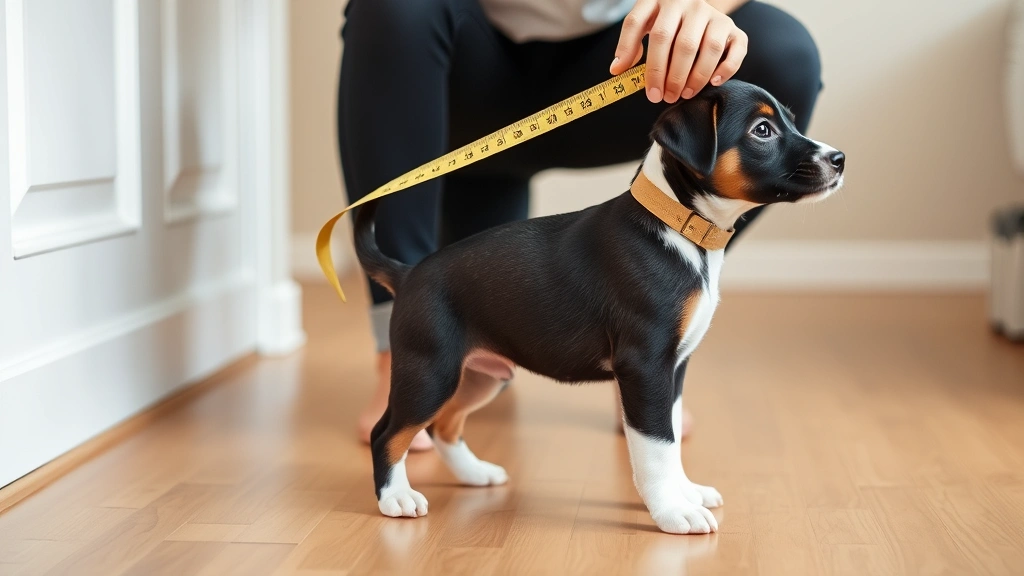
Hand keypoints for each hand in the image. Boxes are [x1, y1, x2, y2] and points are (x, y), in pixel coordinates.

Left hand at [611, 0, 747, 103]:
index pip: (640, 25)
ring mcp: (714, 15)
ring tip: (684, 94)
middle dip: (671, 76)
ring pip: (709, 48)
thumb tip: (617, 69)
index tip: (643, 87)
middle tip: (664, 97)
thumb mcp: (644, 25)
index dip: (635, 56)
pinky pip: (736, 49)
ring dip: (696, 77)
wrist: (696, 7)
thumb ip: (630, 44)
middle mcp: (689, 4)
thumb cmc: (665, 22)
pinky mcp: (732, 28)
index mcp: (660, 0)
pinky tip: (713, 82)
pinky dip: (726, 69)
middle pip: (680, 43)